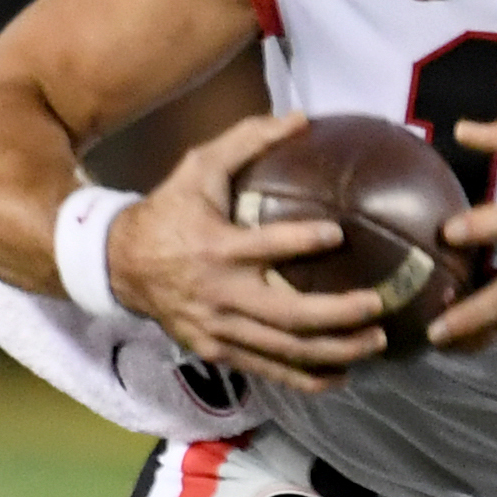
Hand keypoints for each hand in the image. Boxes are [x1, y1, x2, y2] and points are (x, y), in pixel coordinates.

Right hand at [103, 112, 391, 393]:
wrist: (118, 265)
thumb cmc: (168, 211)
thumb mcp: (198, 167)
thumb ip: (247, 139)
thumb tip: (300, 119)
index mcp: (216, 248)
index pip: (266, 247)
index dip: (303, 242)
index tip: (339, 235)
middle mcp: (220, 294)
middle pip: (288, 315)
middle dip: (338, 315)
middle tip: (377, 305)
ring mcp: (218, 329)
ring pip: (283, 349)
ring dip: (334, 351)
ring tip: (374, 342)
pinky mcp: (215, 350)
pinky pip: (266, 369)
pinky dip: (304, 377)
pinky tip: (339, 375)